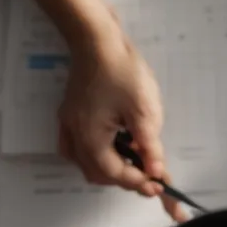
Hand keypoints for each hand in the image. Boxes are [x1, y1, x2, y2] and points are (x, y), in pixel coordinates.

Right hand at [58, 24, 174, 208]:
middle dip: (125, 178)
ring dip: (110, 169)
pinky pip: (75, 147)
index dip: (138, 182)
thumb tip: (156, 172)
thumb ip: (149, 145)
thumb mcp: (144, 110)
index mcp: (91, 136)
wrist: (97, 40)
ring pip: (85, 162)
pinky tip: (110, 150)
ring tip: (134, 164)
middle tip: (150, 177)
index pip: (114, 173)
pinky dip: (94, 156)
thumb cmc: (122, 70)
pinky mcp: (69, 114)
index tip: (159, 185)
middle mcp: (74, 134)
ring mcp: (68, 124)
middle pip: (98, 172)